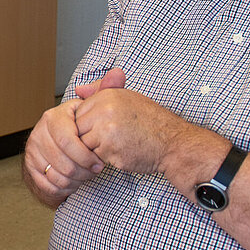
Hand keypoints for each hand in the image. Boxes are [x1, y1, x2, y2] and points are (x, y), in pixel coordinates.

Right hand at [22, 69, 124, 206]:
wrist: (64, 151)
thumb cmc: (84, 131)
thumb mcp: (96, 109)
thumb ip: (107, 91)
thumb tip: (118, 73)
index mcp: (54, 116)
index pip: (67, 139)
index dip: (85, 154)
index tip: (100, 162)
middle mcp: (39, 131)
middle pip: (63, 160)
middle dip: (82, 170)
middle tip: (94, 172)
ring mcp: (32, 149)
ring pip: (56, 174)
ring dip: (75, 180)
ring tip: (85, 176)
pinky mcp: (30, 167)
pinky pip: (48, 184)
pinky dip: (63, 188)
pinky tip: (73, 182)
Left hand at [72, 86, 188, 174]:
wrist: (172, 142)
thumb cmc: (150, 122)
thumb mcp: (126, 98)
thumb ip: (100, 92)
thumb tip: (78, 90)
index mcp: (107, 96)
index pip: (78, 111)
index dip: (87, 123)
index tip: (101, 127)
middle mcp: (105, 111)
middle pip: (78, 128)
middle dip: (89, 137)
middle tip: (109, 138)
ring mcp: (107, 131)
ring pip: (84, 144)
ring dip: (96, 149)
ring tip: (116, 144)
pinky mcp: (111, 150)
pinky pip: (95, 157)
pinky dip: (105, 159)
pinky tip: (121, 152)